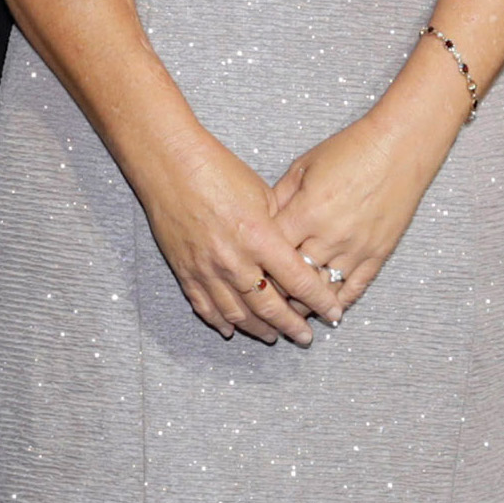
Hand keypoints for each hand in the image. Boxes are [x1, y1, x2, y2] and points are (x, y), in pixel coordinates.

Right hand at [132, 129, 344, 345]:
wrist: (169, 165)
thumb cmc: (218, 170)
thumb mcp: (261, 194)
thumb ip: (279, 227)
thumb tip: (294, 251)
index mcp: (259, 237)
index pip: (299, 281)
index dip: (320, 301)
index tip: (333, 313)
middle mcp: (234, 260)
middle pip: (270, 306)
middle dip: (292, 326)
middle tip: (305, 337)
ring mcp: (207, 269)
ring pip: (238, 314)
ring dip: (259, 329)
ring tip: (274, 336)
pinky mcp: (185, 271)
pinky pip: (205, 307)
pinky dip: (220, 322)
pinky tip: (232, 330)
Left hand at [265, 73, 466, 318]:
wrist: (399, 147)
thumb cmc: (349, 150)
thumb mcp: (303, 167)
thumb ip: (279, 198)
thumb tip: (260, 224)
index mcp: (306, 212)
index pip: (271, 253)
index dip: (257, 265)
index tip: (249, 273)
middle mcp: (329, 236)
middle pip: (293, 278)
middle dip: (276, 290)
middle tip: (263, 299)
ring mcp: (356, 248)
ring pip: (322, 291)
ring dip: (304, 304)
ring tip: (290, 310)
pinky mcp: (378, 254)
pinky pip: (354, 289)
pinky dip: (338, 303)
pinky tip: (326, 309)